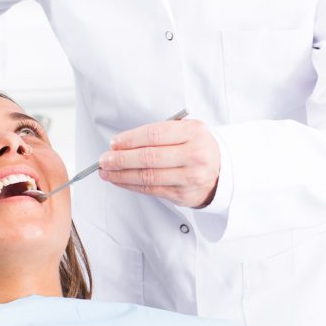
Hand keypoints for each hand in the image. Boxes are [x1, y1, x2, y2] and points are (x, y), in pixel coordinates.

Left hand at [99, 118, 220, 207]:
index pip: (155, 135)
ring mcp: (189, 177)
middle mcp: (194, 154)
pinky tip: (120, 180)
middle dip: (122, 158)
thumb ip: (159, 133)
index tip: (114, 143)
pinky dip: (131, 185)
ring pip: (148, 176)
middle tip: (104, 159)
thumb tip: (122, 143)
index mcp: (194, 132)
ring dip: (122, 174)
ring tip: (106, 171)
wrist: (220, 171)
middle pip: (149, 157)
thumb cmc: (197, 147)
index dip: (131, 139)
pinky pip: (151, 189)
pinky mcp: (182, 194)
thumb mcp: (186, 130)